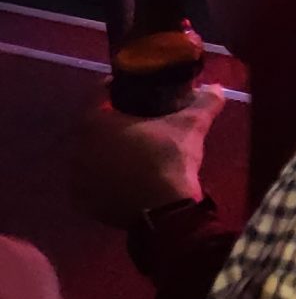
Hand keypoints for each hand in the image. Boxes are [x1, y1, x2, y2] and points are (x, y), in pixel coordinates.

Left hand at [68, 83, 219, 226]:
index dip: (119, 87)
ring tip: (134, 151)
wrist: (164, 211)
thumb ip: (204, 102)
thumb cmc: (170, 159)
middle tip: (140, 121)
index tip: (138, 90)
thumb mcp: (191, 125)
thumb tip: (217, 88)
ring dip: (107, 150)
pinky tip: (127, 177)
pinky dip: (106, 176)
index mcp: (93, 122)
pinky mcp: (82, 201)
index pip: (99, 92)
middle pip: (93, 124)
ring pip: (91, 153)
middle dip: (113, 121)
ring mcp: (76, 177)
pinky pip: (92, 180)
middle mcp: (77, 147)